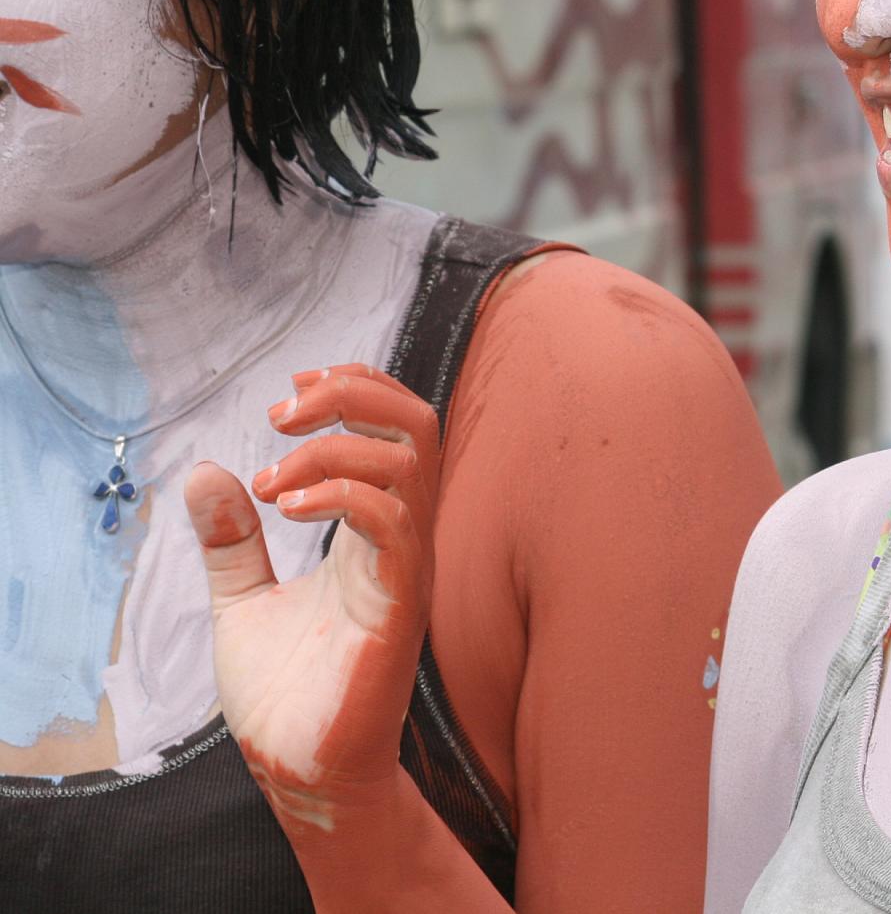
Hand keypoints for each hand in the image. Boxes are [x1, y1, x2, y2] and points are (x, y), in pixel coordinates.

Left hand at [184, 364, 441, 829]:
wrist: (298, 767)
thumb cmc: (287, 693)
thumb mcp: (242, 599)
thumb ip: (232, 541)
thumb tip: (207, 473)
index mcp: (375, 529)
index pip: (398, 427)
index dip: (356, 389)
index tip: (292, 392)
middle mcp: (402, 537)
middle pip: (419, 424)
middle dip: (354, 393)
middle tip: (281, 413)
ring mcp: (407, 568)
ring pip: (407, 464)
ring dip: (330, 449)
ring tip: (268, 483)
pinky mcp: (400, 605)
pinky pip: (394, 524)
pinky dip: (338, 496)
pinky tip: (282, 510)